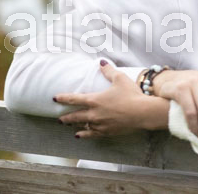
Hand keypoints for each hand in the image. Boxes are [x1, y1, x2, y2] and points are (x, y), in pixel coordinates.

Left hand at [54, 60, 169, 137]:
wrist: (142, 113)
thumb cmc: (131, 94)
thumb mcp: (120, 78)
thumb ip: (108, 70)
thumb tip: (101, 62)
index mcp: (94, 100)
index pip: (74, 99)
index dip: (63, 98)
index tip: (55, 98)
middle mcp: (93, 114)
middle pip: (74, 116)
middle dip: (65, 117)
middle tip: (59, 119)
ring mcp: (99, 125)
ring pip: (81, 126)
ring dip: (74, 125)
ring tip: (69, 126)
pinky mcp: (106, 132)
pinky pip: (90, 135)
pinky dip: (83, 135)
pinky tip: (79, 135)